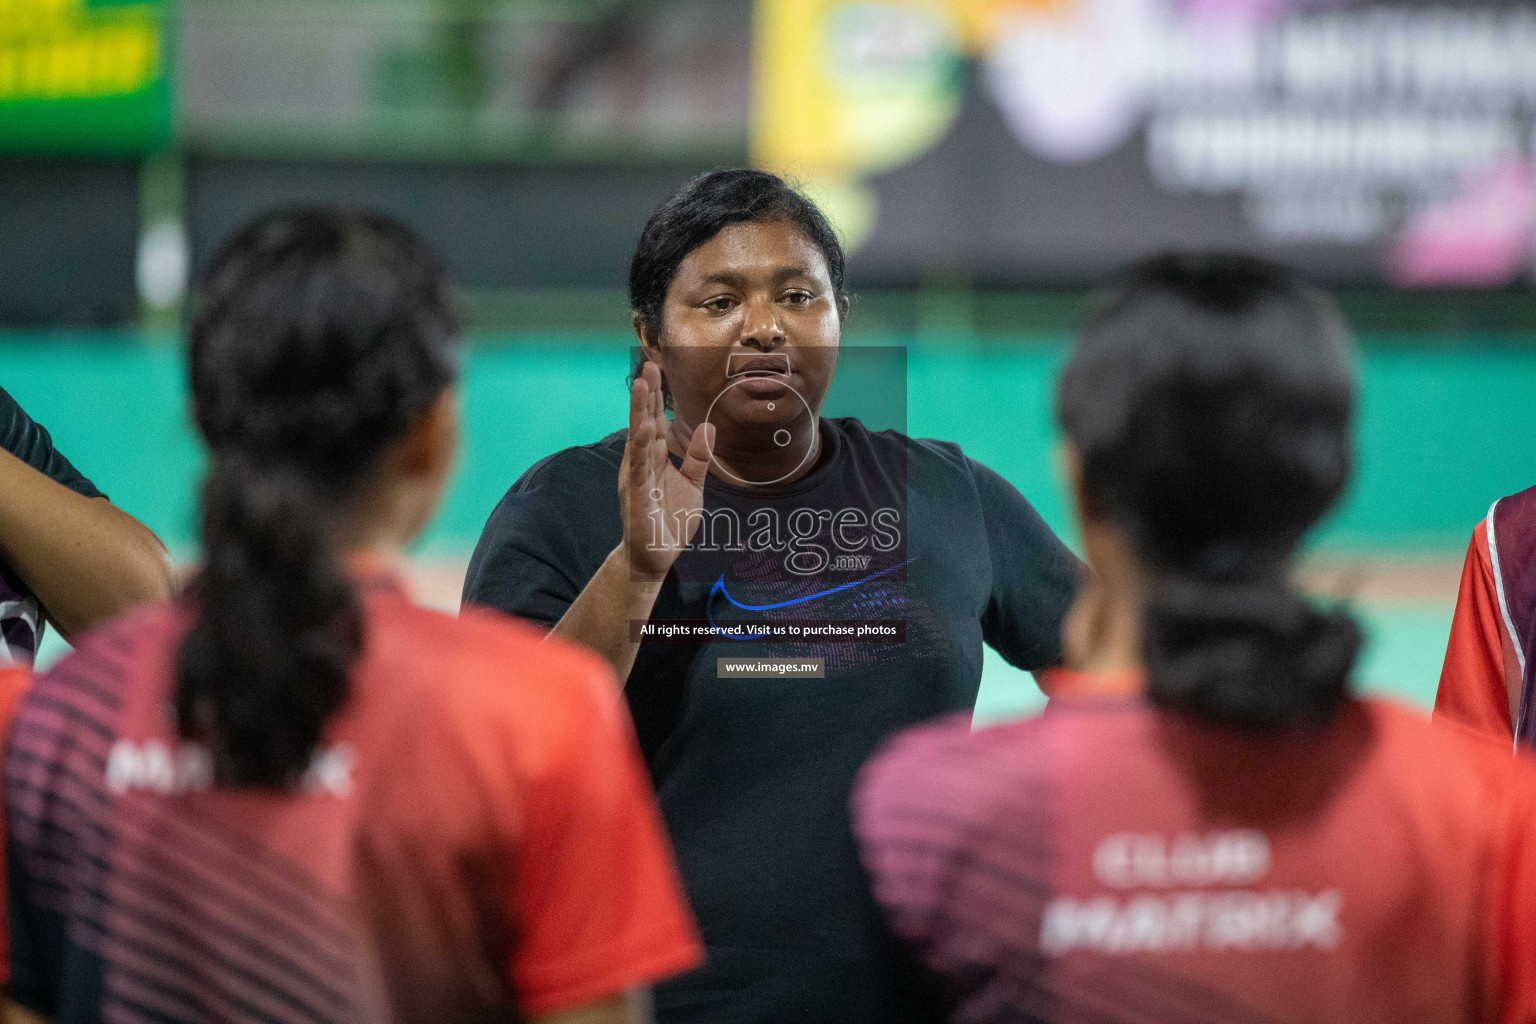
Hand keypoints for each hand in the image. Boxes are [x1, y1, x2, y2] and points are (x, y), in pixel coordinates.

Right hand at [617, 362, 713, 580]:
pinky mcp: (639, 496)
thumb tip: (707, 427)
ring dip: (639, 412)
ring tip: (641, 386)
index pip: (654, 421)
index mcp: (653, 459)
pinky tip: (644, 429)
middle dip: (645, 395)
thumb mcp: (693, 484)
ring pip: (638, 439)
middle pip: (643, 423)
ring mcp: (638, 478)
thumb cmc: (670, 520)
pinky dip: (642, 447)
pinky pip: (641, 468)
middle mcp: (642, 464)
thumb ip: (698, 456)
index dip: (655, 397)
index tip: (656, 369)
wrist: (656, 556)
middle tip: (647, 366)